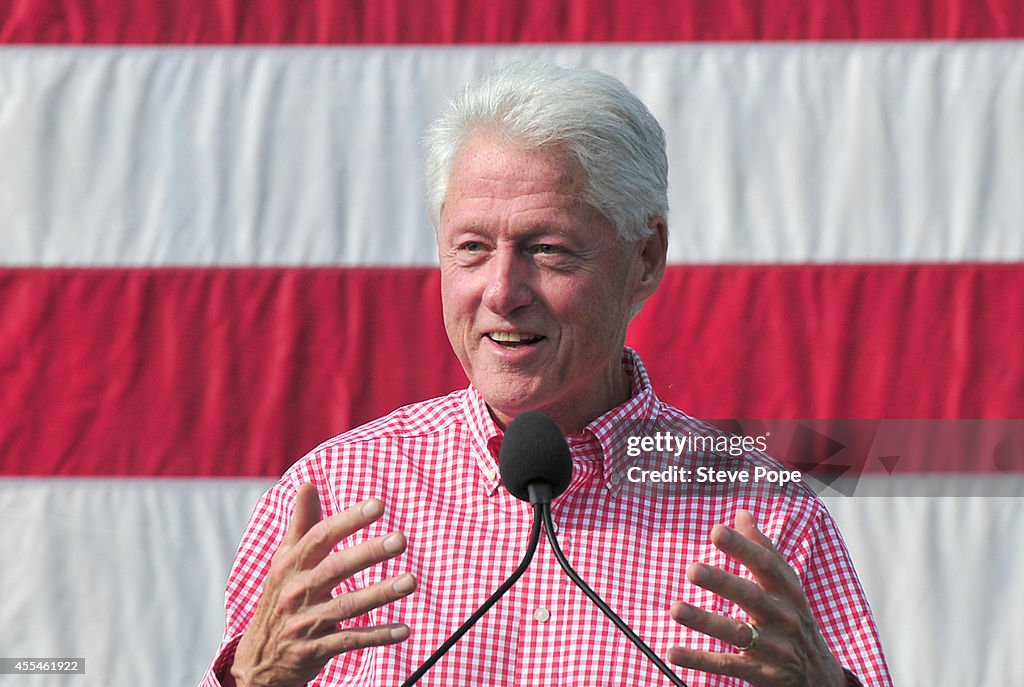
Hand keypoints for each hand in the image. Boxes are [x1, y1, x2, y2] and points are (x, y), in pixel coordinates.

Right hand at [230, 483, 416, 686]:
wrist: (257, 660)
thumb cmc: (279, 598)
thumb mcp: (283, 561)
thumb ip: (301, 524)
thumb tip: (308, 484)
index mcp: (290, 565)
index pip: (321, 536)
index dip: (349, 520)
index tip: (378, 505)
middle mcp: (297, 590)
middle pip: (336, 568)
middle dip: (369, 553)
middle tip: (400, 540)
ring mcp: (305, 622)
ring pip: (347, 606)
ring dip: (381, 593)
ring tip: (410, 581)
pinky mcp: (314, 650)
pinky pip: (350, 640)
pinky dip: (378, 636)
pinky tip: (404, 630)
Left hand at [667, 510, 844, 686]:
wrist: (821, 678)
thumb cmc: (794, 621)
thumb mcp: (787, 586)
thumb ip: (764, 549)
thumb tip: (742, 513)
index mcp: (788, 591)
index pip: (766, 564)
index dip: (743, 547)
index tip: (716, 531)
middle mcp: (783, 617)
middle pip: (751, 597)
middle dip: (722, 582)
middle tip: (692, 570)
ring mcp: (774, 647)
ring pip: (737, 632)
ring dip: (704, 621)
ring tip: (675, 609)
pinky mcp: (762, 674)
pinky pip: (727, 665)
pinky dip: (699, 659)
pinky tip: (674, 651)